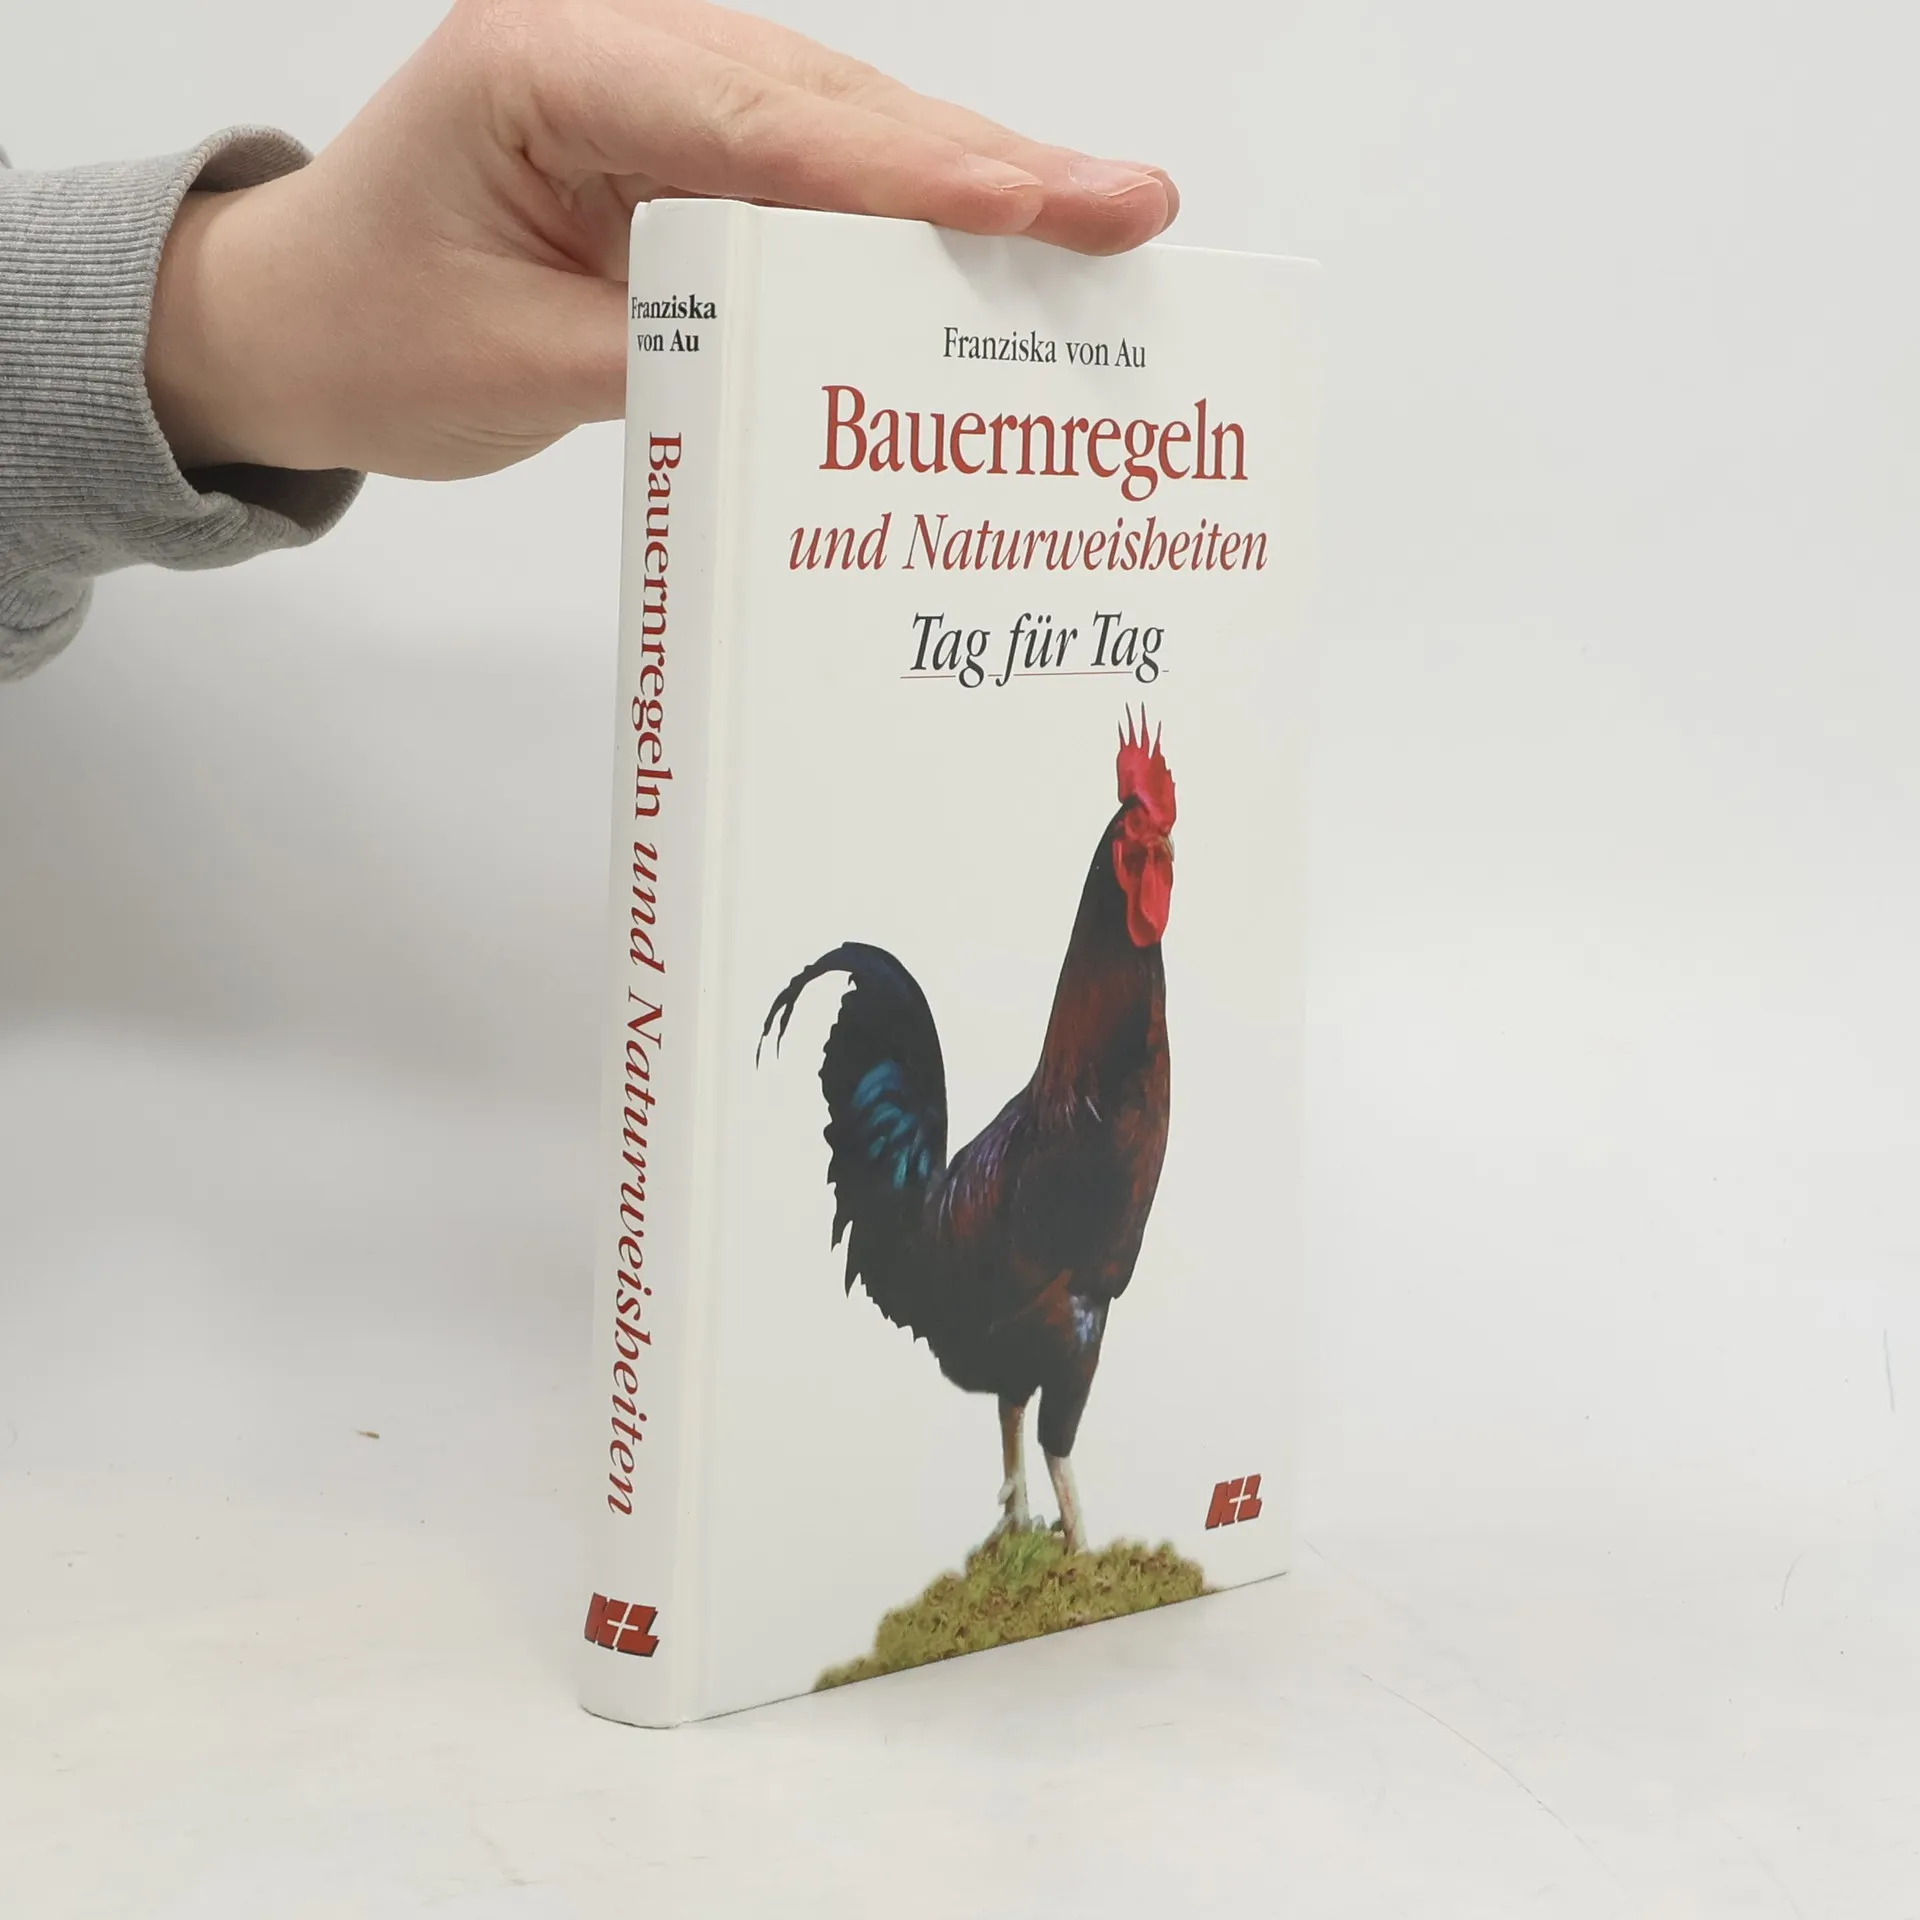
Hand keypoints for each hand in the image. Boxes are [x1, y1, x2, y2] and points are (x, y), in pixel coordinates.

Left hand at [146, 0, 1178, 479]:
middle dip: (982, 163)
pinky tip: (997, 258)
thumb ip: (666, 359)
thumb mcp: (505, 368)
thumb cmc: (365, 331)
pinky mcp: (684, 162)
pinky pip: (813, 188)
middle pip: (830, 104)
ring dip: (965, 188)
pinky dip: (904, 228)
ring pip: (841, 136)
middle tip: (1130, 205)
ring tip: (1100, 227)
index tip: (1033, 204)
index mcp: (544, 70)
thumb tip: (826, 380)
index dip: (906, 172)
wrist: (293, 323)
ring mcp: (659, 102)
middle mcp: (617, 55)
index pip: (757, 121)